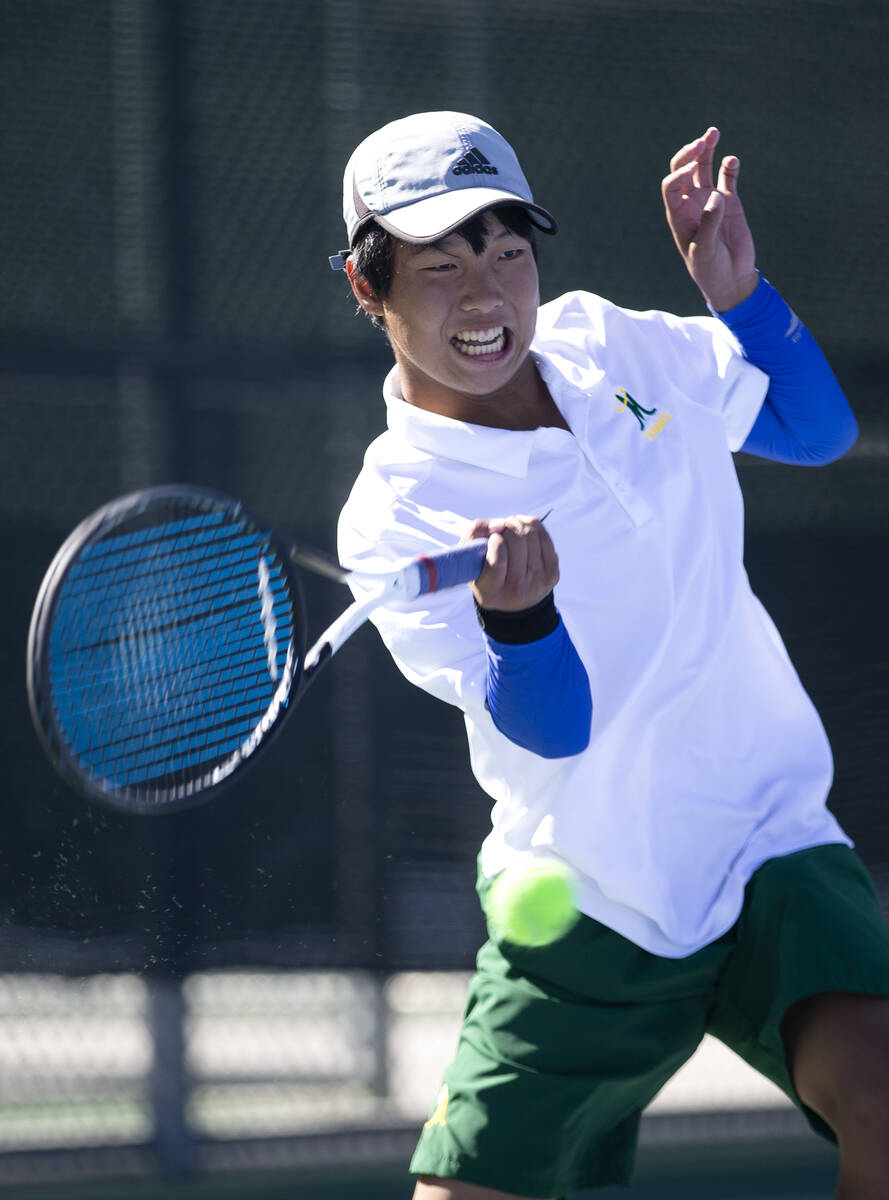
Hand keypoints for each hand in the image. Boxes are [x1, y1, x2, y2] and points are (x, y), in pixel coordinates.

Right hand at [464, 516, 558, 611]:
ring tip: (511, 526)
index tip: (493, 538)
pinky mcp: (552, 574)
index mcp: (491, 592)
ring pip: (531, 536)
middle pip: (517, 543)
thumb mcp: (469, 560)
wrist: (514, 602)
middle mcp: (517, 591)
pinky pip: (545, 537)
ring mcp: (538, 583)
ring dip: (519, 524)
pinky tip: (523, 528)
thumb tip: (500, 524)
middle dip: (508, 528)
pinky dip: (533, 526)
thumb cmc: (486, 574)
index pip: (498, 560)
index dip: (495, 541)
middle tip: (502, 528)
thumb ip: (474, 535)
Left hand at [661, 127, 757, 311]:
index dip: (678, 174)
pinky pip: (728, 177)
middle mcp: (692, 204)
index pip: (671, 186)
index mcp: (679, 215)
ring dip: (707, 150)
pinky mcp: (730, 202)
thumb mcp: (706, 251)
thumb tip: (715, 197)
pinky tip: (732, 161)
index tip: (691, 172)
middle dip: (689, 154)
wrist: (731, 280)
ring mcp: (711, 201)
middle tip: (702, 141)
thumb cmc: (711, 270)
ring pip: (704, 168)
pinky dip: (729, 167)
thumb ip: (709, 224)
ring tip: (713, 132)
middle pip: (684, 170)